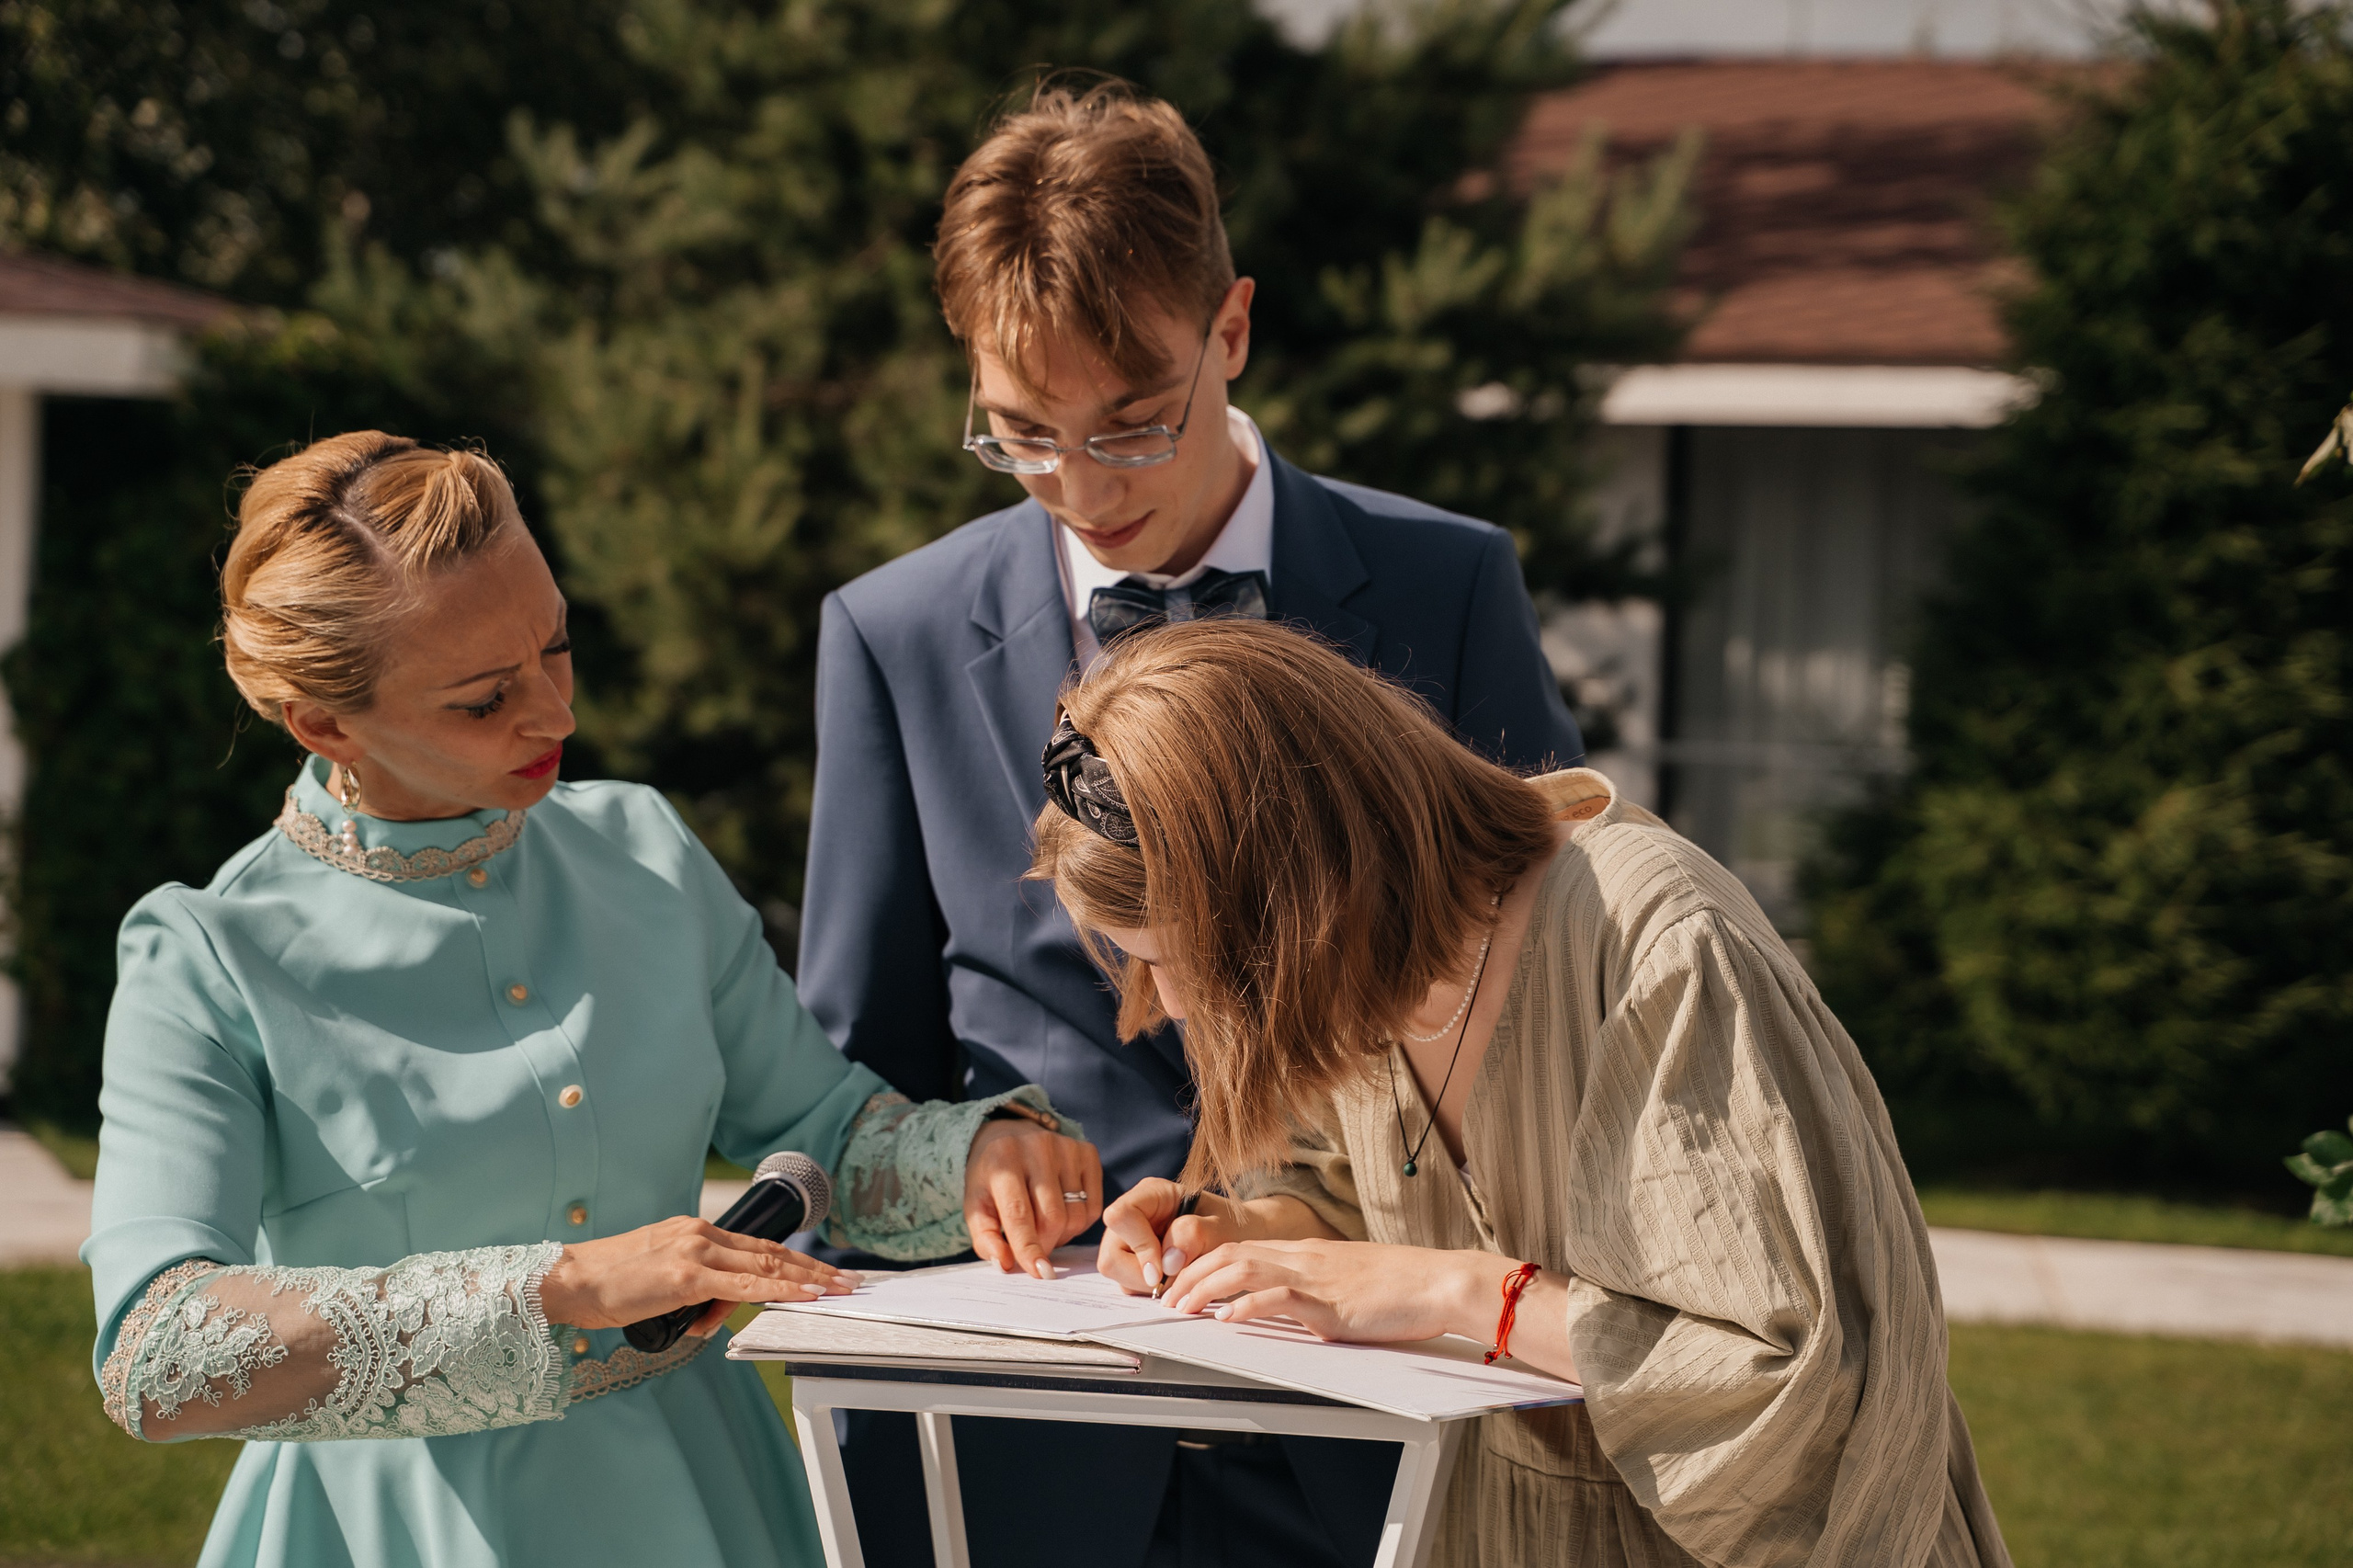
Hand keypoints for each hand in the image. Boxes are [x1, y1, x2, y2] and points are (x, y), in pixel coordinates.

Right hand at [538, 1216, 856, 1337]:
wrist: (572, 1282)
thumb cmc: (610, 1286)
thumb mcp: (663, 1283)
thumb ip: (695, 1292)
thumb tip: (716, 1315)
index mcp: (695, 1233)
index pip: (757, 1247)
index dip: (795, 1259)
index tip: (823, 1270)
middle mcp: (700, 1234)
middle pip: (771, 1251)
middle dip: (814, 1267)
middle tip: (848, 1279)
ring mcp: (696, 1252)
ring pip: (766, 1264)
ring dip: (809, 1277)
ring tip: (838, 1288)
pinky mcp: (687, 1275)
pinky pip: (745, 1284)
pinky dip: (780, 1289)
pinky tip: (803, 1294)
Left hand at [965, 1118, 1103, 1278]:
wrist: (1010, 1136)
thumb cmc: (992, 1179)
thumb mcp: (976, 1206)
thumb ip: (985, 1238)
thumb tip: (1005, 1264)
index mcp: (1002, 1159)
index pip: (1019, 1212)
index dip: (1029, 1247)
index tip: (1039, 1273)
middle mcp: (1036, 1147)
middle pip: (1052, 1217)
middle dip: (1045, 1244)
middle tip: (1035, 1248)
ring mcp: (1066, 1147)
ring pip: (1076, 1215)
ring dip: (1062, 1235)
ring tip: (1045, 1228)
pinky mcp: (1087, 1151)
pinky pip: (1093, 1206)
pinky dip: (1080, 1222)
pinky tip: (1063, 1214)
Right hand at [1098, 1178, 1240, 1294]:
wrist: (1239, 1240)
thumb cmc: (1230, 1227)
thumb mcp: (1219, 1227)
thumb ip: (1193, 1236)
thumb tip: (1166, 1263)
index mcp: (1151, 1193)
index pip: (1121, 1216)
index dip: (1138, 1247)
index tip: (1164, 1271)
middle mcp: (1133, 1215)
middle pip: (1110, 1253)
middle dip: (1141, 1275)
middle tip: (1174, 1279)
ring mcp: (1129, 1240)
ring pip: (1116, 1272)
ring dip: (1147, 1285)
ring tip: (1178, 1277)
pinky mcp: (1132, 1262)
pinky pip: (1127, 1284)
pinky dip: (1149, 1290)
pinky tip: (1173, 1281)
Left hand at [1163, 1240, 1515, 1345]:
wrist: (1440, 1281)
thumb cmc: (1402, 1286)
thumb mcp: (1348, 1280)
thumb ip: (1316, 1286)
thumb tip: (1291, 1303)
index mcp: (1306, 1252)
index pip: (1241, 1248)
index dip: (1203, 1263)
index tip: (1178, 1282)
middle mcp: (1304, 1257)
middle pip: (1232, 1254)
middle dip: (1191, 1276)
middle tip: (1166, 1299)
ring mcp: (1316, 1277)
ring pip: (1245, 1269)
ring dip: (1205, 1289)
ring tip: (1181, 1308)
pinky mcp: (1331, 1301)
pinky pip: (1280, 1297)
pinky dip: (1247, 1306)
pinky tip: (1226, 1318)